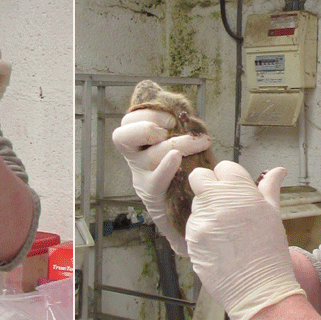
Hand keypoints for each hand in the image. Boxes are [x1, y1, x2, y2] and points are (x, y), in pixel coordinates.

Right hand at [111, 108, 211, 255]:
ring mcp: (142, 178)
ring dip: (176, 144)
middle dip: (146, 128)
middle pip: (122, 138)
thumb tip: (183, 109)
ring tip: (198, 143)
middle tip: (168, 130)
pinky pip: (155, 181)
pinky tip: (178, 159)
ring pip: (149, 157)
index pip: (128, 122)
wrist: (191, 210)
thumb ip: (177, 128)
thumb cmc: (187, 171)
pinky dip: (166, 168)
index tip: (170, 117)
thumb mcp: (180, 145)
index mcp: (139, 143)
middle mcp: (135, 159)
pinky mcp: (153, 196)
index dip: (146, 114)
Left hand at [187, 162, 303, 319]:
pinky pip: (192, 225)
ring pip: (196, 203)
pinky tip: (218, 245)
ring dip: (206, 211)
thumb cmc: (269, 252)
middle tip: (221, 202)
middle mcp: (218, 203)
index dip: (228, 178)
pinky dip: (202, 231)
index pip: (224, 167)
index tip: (234, 191)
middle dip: (207, 185)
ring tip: (226, 232)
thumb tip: (278, 170)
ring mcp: (202, 221)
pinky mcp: (191, 238)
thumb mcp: (272, 215)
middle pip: (199, 177)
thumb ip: (269, 188)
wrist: (259, 290)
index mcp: (241, 193)